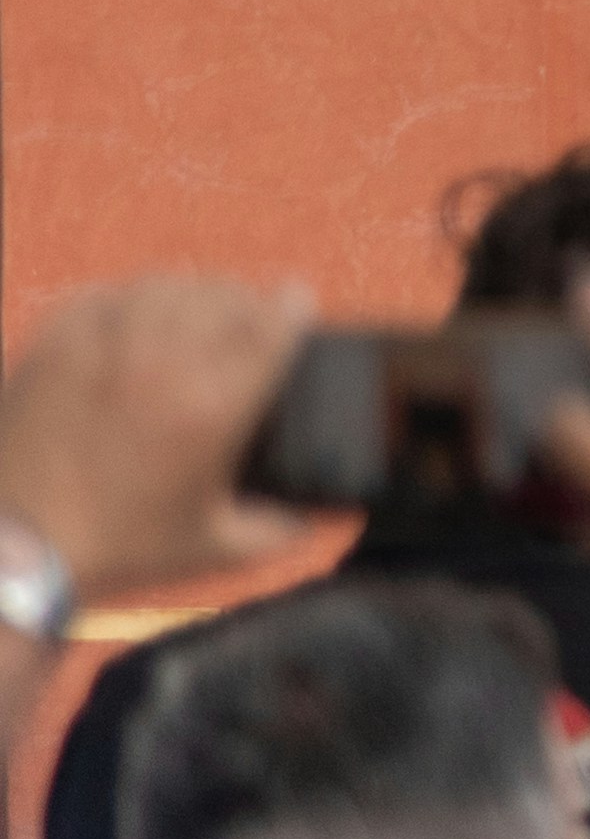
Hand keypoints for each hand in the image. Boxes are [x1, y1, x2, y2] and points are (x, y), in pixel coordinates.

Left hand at [0, 276, 315, 604]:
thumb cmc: (115, 550)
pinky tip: (132, 317)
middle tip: (245, 317)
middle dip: (244, 302)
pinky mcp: (54, 346)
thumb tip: (312, 519)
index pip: (274, 324)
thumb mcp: (212, 548)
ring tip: (190, 312)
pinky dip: (127, 299)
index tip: (298, 301)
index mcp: (214, 406)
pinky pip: (104, 295)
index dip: (294, 306)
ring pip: (166, 285)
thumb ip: (275, 530)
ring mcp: (104, 348)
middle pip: (225, 295)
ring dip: (189, 294)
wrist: (17, 553)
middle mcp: (165, 363)